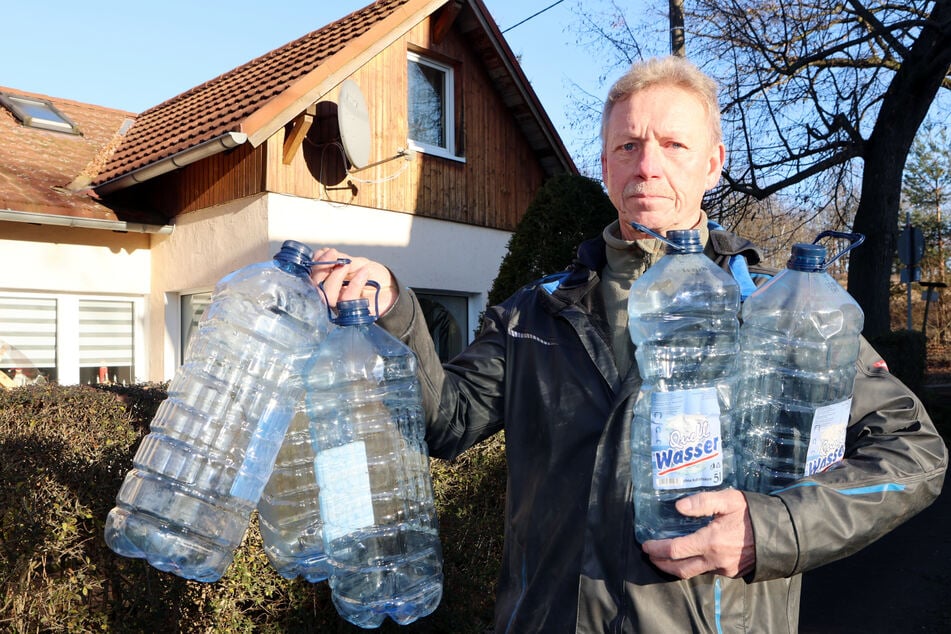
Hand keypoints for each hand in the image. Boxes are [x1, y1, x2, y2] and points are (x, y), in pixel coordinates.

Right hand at [308, 247, 396, 315]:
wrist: (391, 287)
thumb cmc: (372, 275)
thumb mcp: (355, 262)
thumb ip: (338, 259)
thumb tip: (322, 253)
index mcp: (328, 281)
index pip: (312, 275)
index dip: (316, 264)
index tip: (328, 252)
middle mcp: (330, 294)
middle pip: (315, 287)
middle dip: (322, 270)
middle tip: (336, 256)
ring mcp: (340, 305)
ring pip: (327, 295)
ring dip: (336, 276)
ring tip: (348, 264)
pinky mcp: (352, 312)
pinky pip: (347, 300)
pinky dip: (355, 283)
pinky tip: (364, 272)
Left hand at [640, 489, 754, 578]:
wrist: (781, 532)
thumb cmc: (752, 513)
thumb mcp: (728, 499)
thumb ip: (702, 502)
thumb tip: (678, 507)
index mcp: (711, 542)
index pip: (675, 550)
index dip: (657, 549)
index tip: (645, 545)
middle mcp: (715, 560)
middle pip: (679, 569)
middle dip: (661, 563)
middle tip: (650, 555)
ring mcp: (724, 568)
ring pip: (693, 573)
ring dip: (675, 567)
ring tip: (664, 557)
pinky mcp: (732, 572)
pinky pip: (707, 571)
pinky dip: (694, 566)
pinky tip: (690, 555)